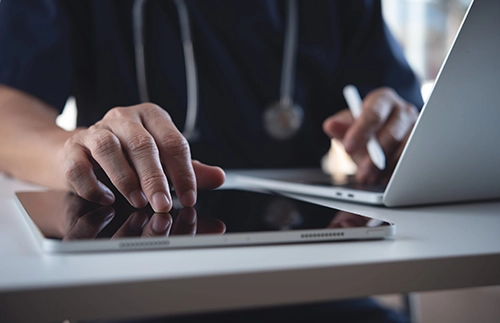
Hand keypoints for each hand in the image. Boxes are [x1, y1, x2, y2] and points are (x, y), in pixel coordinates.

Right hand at [60, 103, 224, 211]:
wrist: (82, 150)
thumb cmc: (129, 155)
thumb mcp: (163, 158)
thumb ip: (189, 168)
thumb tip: (219, 178)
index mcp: (151, 117)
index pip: (172, 141)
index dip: (183, 171)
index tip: (189, 197)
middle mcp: (123, 118)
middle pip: (142, 144)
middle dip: (155, 178)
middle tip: (164, 204)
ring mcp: (95, 131)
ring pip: (109, 149)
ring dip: (125, 179)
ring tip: (138, 201)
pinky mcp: (72, 148)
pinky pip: (80, 166)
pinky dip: (94, 185)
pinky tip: (107, 198)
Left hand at [323, 87, 417, 183]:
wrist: (378, 133)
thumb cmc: (363, 126)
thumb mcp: (348, 125)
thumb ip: (340, 126)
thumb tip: (330, 125)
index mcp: (382, 99)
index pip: (373, 114)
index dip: (360, 131)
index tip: (348, 148)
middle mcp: (402, 110)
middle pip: (393, 132)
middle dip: (375, 156)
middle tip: (361, 173)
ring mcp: (415, 127)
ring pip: (405, 148)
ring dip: (387, 166)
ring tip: (370, 178)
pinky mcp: (421, 143)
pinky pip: (412, 159)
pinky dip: (397, 171)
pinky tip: (383, 178)